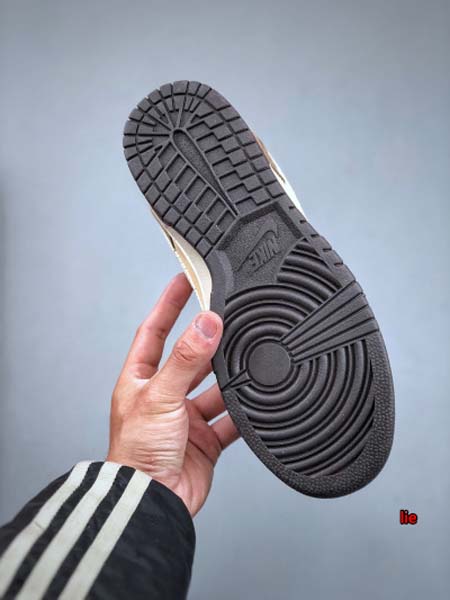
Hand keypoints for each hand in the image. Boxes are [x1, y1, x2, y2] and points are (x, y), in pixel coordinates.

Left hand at [107, 273, 238, 515]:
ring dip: (229, 377)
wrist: (151, 503)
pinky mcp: (205, 440)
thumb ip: (186, 359)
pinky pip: (229, 418)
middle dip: (208, 341)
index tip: (186, 279)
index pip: (155, 330)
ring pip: (214, 387)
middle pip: (190, 357)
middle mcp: (163, 396)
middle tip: (229, 316)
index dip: (169, 303)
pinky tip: (255, 399)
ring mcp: (185, 418)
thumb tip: (206, 323)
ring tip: (248, 358)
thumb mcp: (160, 396)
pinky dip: (242, 410)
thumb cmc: (137, 454)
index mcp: (141, 380)